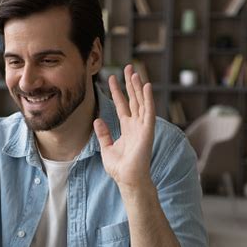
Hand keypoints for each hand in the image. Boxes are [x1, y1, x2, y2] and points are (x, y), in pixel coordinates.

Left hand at [94, 64, 154, 189]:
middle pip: (133, 99)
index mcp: (127, 128)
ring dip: (138, 87)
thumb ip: (103, 133)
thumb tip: (97, 120)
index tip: (111, 78)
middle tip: (127, 67)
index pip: (121, 104)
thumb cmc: (119, 168)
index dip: (117, 91)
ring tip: (134, 72)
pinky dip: (148, 99)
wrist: (128, 180)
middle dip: (130, 83)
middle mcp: (136, 124)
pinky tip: (146, 86)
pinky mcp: (147, 131)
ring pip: (141, 102)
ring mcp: (143, 127)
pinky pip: (148, 111)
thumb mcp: (106, 148)